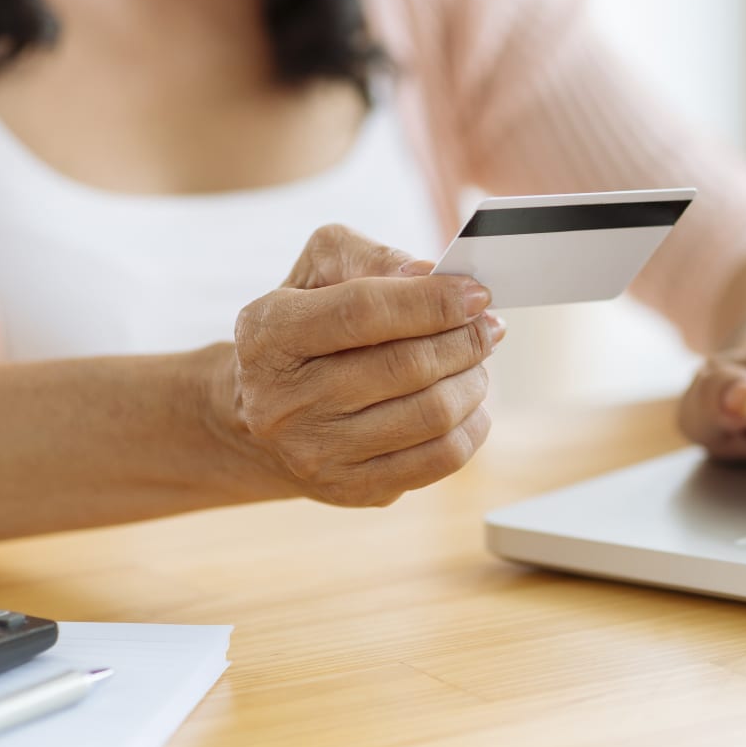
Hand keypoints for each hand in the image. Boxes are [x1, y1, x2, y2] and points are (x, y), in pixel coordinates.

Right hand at [218, 225, 503, 506]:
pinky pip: (442, 458)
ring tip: (475, 360)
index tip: (476, 294)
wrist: (258, 419)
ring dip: (473, 379)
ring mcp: (318, 453)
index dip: (431, 301)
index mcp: (268, 335)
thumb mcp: (315, 274)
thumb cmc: (302, 330)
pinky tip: (467, 402)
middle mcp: (284, 401)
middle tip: (487, 326)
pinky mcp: (354, 489)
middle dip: (464, 340)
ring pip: (432, 413)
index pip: (362, 312)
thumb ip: (366, 257)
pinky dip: (472, 423)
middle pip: (406, 366)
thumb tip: (427, 273)